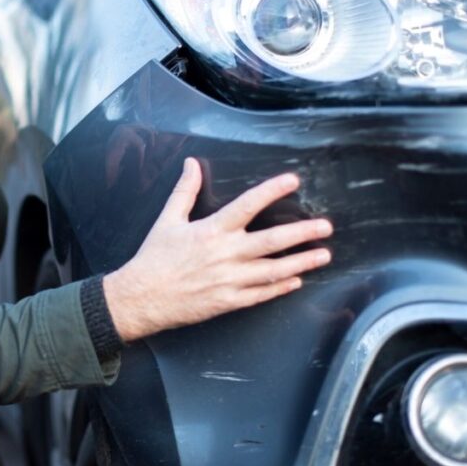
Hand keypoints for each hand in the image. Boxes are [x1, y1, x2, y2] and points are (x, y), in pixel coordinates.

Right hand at [103, 158, 332, 341]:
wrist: (141, 298)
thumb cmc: (154, 259)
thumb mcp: (168, 220)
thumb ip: (185, 191)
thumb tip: (191, 164)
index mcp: (211, 231)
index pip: (247, 205)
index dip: (272, 191)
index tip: (293, 180)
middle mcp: (225, 255)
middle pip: (272, 242)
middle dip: (302, 233)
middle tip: (325, 226)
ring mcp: (229, 281)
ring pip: (273, 270)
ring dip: (301, 262)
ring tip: (323, 255)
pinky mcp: (228, 302)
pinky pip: (261, 294)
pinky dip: (280, 287)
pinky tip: (296, 281)